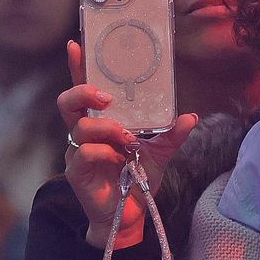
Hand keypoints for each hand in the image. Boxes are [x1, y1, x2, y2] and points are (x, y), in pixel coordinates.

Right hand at [58, 40, 196, 248]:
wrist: (129, 216)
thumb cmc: (136, 178)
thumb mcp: (160, 153)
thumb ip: (172, 135)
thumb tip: (191, 116)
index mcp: (100, 121)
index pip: (84, 89)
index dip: (78, 67)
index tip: (77, 44)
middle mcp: (85, 132)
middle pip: (67, 101)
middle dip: (84, 91)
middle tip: (107, 97)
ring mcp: (77, 151)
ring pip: (80, 126)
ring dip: (106, 126)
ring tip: (127, 137)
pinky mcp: (77, 171)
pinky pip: (85, 152)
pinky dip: (105, 152)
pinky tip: (119, 159)